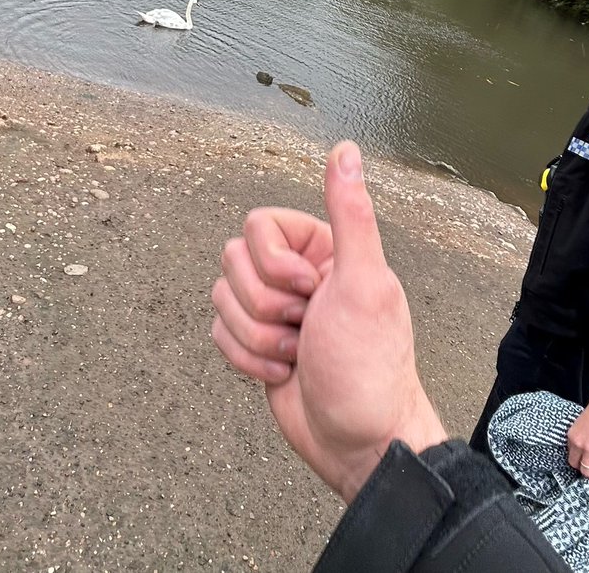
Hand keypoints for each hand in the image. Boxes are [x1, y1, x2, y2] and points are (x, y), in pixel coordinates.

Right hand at [212, 141, 447, 502]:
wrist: (360, 439)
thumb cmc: (369, 364)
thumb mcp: (364, 282)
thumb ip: (350, 213)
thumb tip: (346, 149)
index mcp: (322, 248)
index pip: (256, 225)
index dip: (272, 262)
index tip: (309, 290)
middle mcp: (295, 273)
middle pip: (232, 262)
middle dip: (264, 306)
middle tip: (307, 328)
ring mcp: (273, 310)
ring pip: (221, 299)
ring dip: (258, 338)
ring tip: (300, 355)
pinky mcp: (255, 344)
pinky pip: (218, 333)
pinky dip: (246, 359)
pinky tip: (284, 374)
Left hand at [567, 399, 588, 482]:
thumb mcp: (581, 424)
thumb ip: (582, 437)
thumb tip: (587, 446)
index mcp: (572, 437)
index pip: (570, 454)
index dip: (577, 457)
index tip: (582, 459)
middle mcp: (579, 446)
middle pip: (575, 465)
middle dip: (582, 467)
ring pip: (587, 472)